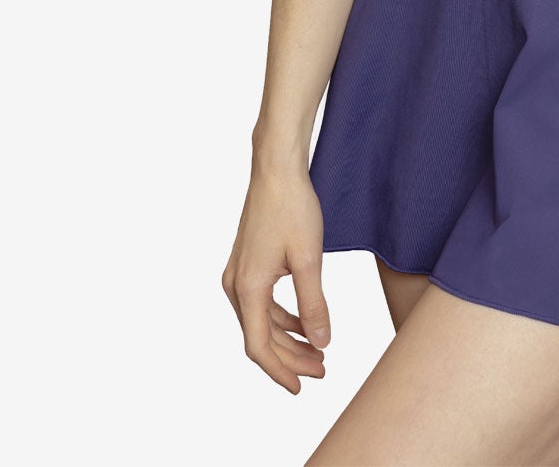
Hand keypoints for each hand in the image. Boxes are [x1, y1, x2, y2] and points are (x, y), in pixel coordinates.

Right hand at [222, 164, 330, 393]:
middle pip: (260, 337)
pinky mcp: (247, 265)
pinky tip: (304, 324)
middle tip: (322, 370)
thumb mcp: (310, 259)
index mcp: (247, 288)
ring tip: (318, 352)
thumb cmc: (293, 208)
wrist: (276, 171)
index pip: (258, 346)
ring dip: (288, 339)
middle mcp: (235, 286)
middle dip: (290, 358)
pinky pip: (262, 304)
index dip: (279, 371)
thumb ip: (314, 304)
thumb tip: (322, 341)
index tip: (300, 387)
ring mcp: (238, 275)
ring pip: (261, 321)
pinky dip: (282, 318)